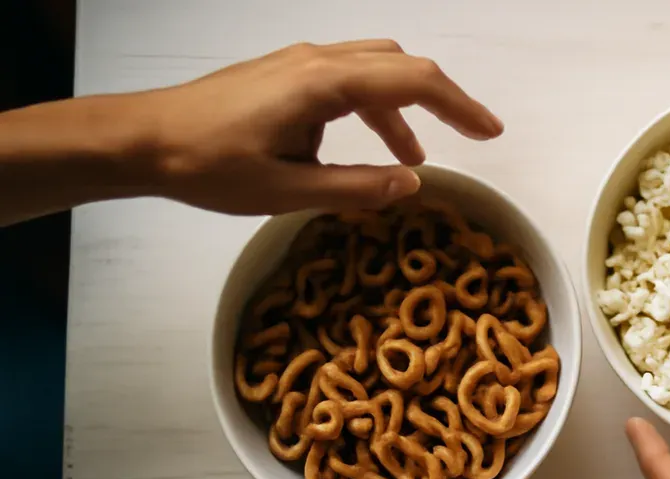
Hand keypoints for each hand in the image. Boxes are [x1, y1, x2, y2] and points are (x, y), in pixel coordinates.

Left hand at [0, 39, 502, 223]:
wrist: (142, 140)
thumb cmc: (207, 166)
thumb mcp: (286, 190)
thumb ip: (355, 188)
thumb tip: (414, 184)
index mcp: (323, 84)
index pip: (412, 81)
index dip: (460, 106)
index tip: (490, 134)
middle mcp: (317, 61)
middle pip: (401, 66)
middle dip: (444, 100)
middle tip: (477, 136)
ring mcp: (299, 64)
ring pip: (374, 70)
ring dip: (404, 109)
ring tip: (416, 159)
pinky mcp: (285, 75)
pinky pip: (347, 81)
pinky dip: (372, 109)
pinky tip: (364, 149)